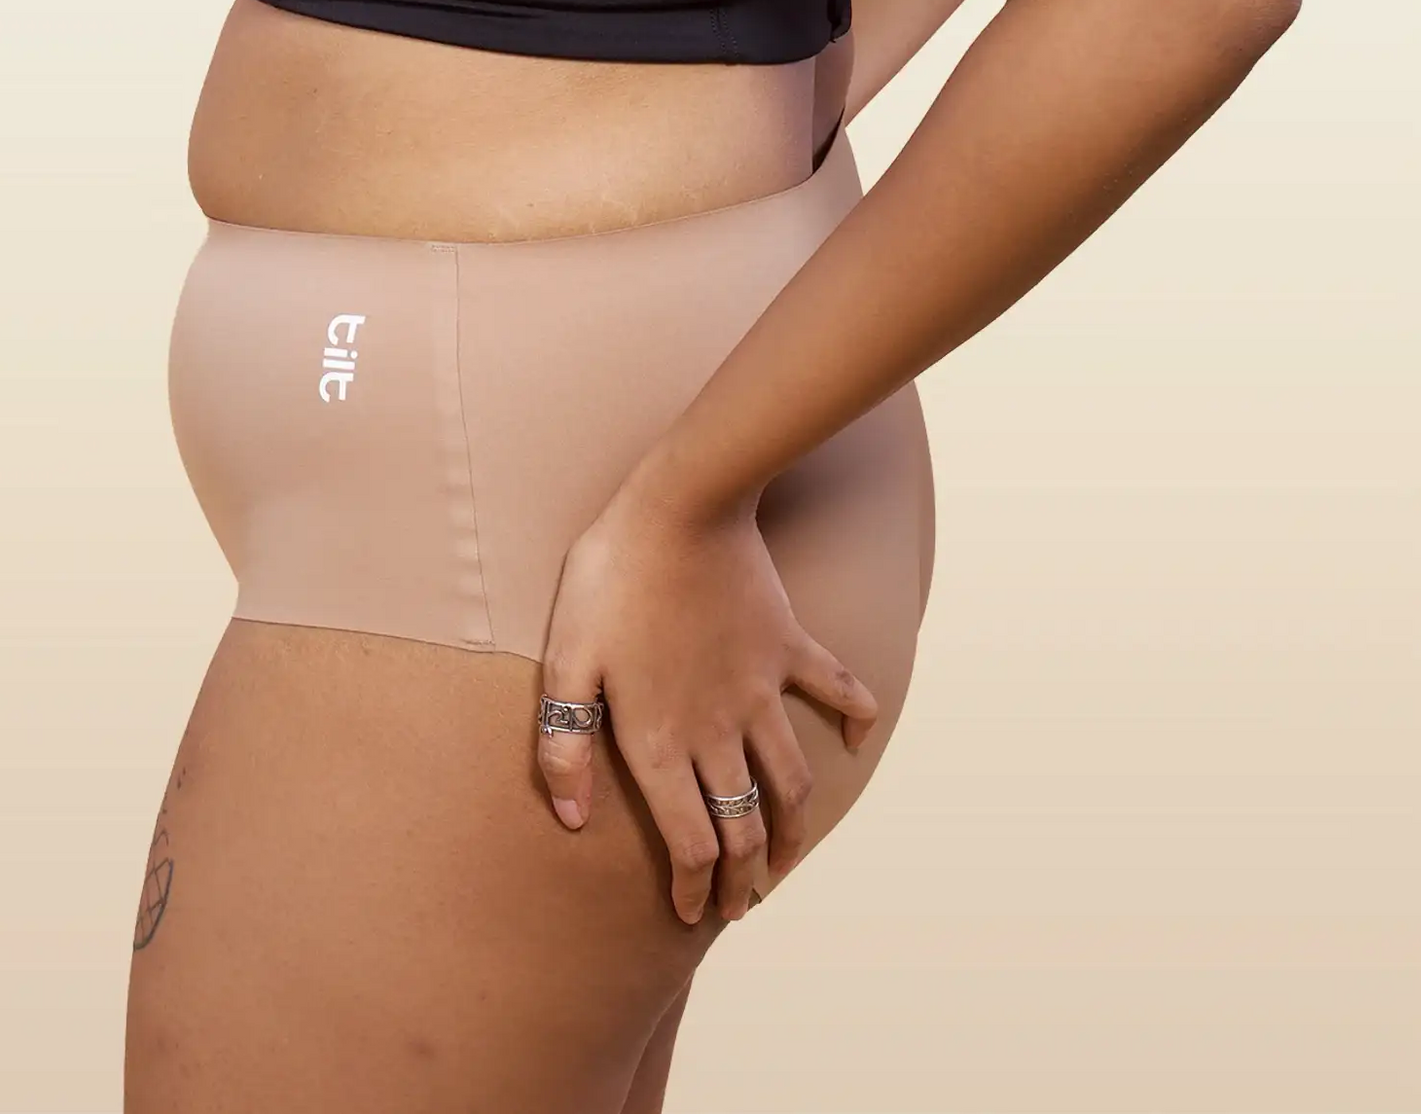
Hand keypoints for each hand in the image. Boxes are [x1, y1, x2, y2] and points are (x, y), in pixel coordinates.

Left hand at [535, 477, 879, 924]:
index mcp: (662, 741)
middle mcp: (719, 730)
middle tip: (740, 905)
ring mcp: (761, 689)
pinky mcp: (788, 646)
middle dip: (743, 879)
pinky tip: (856, 737)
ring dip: (793, 829)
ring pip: (790, 781)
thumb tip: (571, 819)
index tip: (692, 913)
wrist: (682, 506)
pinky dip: (853, 715)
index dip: (693, 887)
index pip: (689, 841)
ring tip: (786, 856)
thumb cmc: (612, 578)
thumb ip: (564, 745)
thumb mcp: (566, 660)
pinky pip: (834, 687)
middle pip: (743, 827)